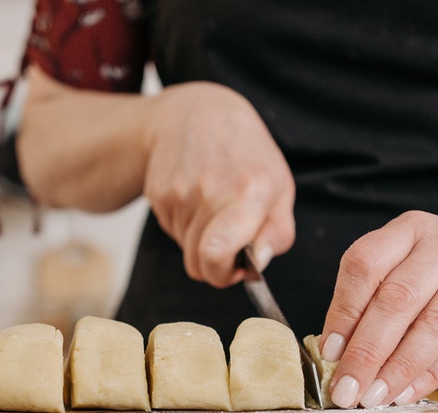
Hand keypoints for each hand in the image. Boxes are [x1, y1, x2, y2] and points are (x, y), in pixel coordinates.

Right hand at [143, 82, 295, 285]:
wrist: (196, 113)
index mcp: (249, 191)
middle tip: (228, 243)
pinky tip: (195, 196)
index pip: (217, 254)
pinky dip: (185, 224)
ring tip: (212, 205)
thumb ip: (278, 233)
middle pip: (198, 263)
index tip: (237, 269)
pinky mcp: (157, 193)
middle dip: (213, 264)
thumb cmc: (246, 154)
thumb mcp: (279, 187)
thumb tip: (259, 263)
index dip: (224, 275)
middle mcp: (210, 190)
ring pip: (185, 249)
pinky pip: (172, 231)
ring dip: (200, 239)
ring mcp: (179, 192)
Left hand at [319, 211, 437, 407]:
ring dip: (398, 368)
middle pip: (398, 298)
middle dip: (366, 351)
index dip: (343, 312)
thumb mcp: (402, 269)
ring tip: (373, 398)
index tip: (328, 353)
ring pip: (434, 324)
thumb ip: (369, 304)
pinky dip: (429, 375)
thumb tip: (334, 357)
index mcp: (408, 228)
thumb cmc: (437, 276)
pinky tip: (405, 394)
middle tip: (345, 389)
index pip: (365, 265)